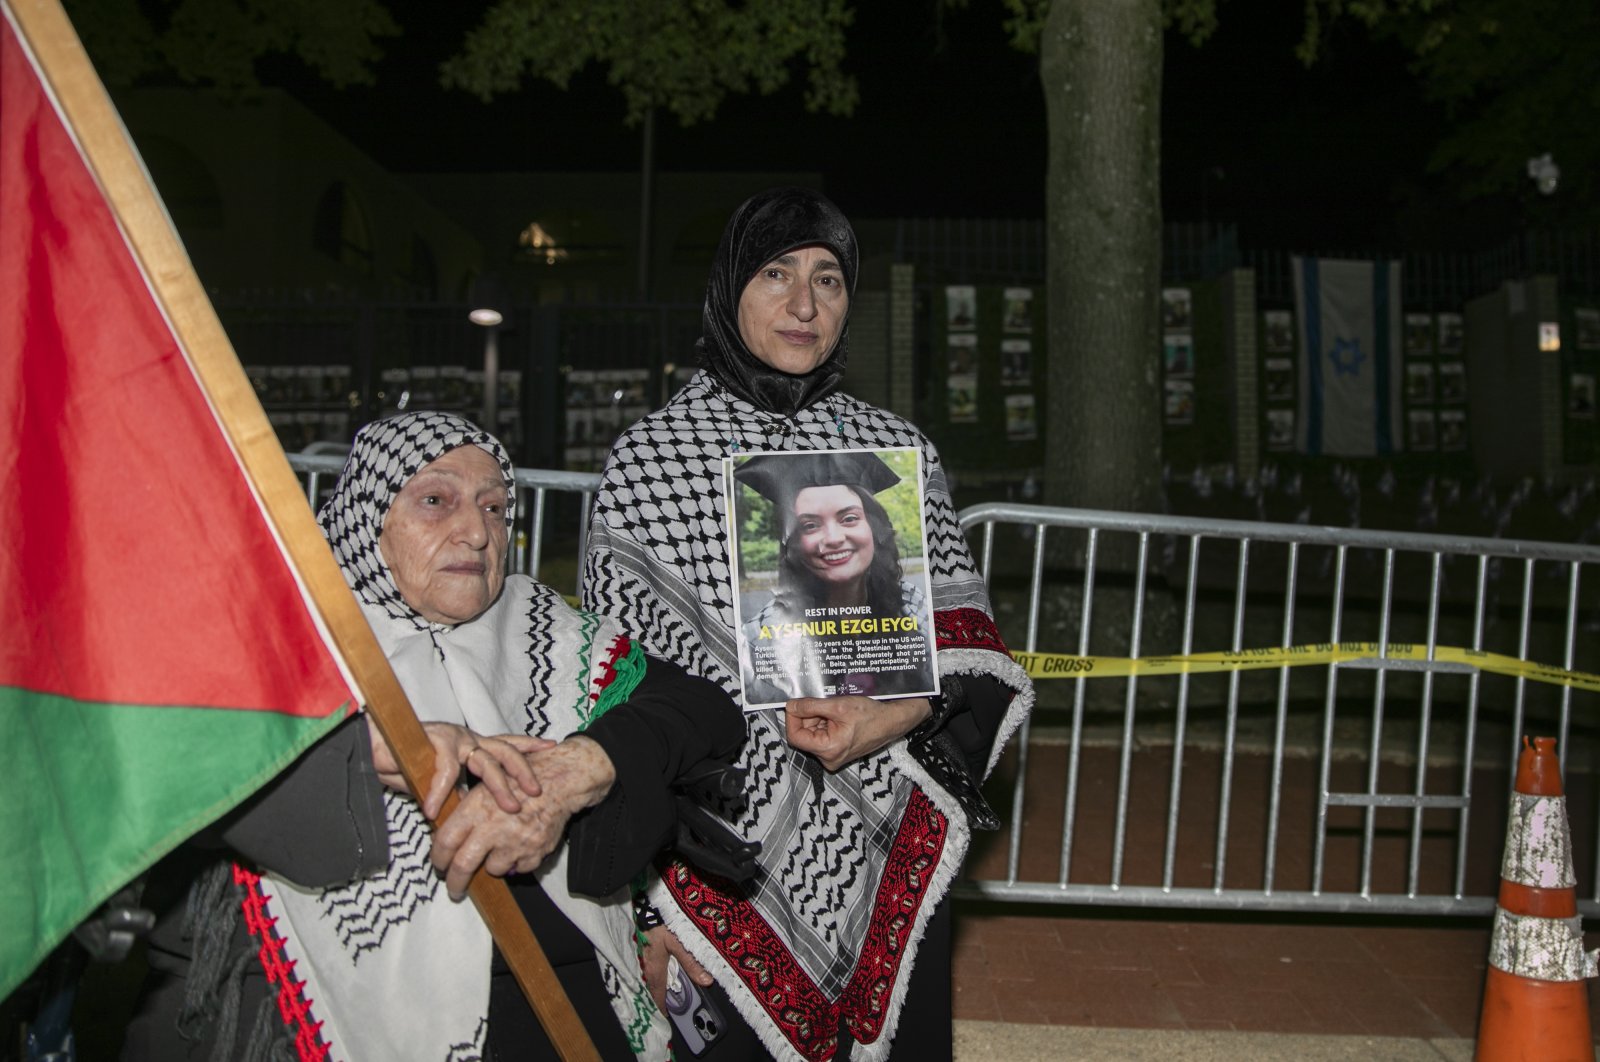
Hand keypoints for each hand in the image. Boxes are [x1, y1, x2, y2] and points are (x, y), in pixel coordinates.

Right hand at [369, 719, 551, 818]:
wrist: (372, 747)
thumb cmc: (404, 762)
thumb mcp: (439, 785)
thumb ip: (459, 794)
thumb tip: (475, 816)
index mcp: (472, 746)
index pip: (507, 744)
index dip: (529, 745)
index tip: (552, 747)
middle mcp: (467, 738)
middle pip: (506, 752)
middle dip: (525, 772)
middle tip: (538, 792)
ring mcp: (453, 738)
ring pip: (486, 761)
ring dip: (499, 786)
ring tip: (509, 807)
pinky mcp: (434, 741)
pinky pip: (446, 770)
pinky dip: (441, 792)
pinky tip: (432, 809)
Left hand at [429, 736, 616, 899]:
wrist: (559, 781)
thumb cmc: (521, 780)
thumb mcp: (486, 785)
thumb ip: (466, 809)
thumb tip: (447, 832)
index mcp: (476, 809)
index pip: (446, 842)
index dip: (437, 859)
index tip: (438, 866)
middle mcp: (493, 827)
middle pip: (463, 865)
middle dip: (455, 882)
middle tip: (455, 889)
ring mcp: (515, 842)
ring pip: (493, 869)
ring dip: (493, 864)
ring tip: (502, 847)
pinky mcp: (535, 852)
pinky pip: (518, 868)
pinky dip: (517, 861)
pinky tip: (521, 844)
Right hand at [640, 924, 713, 1012]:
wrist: (648, 906)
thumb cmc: (663, 925)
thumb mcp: (680, 943)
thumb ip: (692, 963)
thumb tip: (706, 981)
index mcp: (656, 969)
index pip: (658, 994)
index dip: (663, 1006)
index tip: (668, 1016)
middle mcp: (647, 966)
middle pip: (655, 988)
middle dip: (662, 997)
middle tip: (672, 1005)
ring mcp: (644, 957)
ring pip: (652, 977)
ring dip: (660, 985)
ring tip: (671, 991)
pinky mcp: (645, 948)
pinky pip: (651, 967)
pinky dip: (658, 974)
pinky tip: (666, 970)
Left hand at [784, 695, 931, 771]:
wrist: (891, 721)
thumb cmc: (870, 715)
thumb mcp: (838, 705)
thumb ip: (811, 706)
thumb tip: (791, 706)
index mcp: (828, 750)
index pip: (795, 736)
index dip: (792, 718)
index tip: (796, 704)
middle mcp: (829, 759)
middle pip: (804, 735)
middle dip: (809, 717)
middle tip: (822, 703)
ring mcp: (834, 757)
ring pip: (813, 734)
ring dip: (818, 719)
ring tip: (834, 709)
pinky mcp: (838, 752)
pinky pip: (823, 737)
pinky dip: (825, 723)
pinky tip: (838, 716)